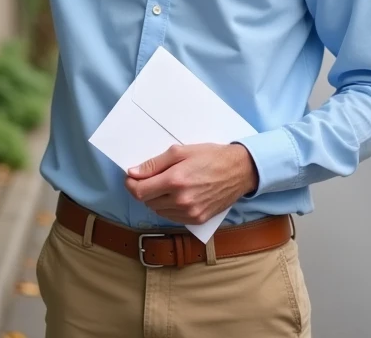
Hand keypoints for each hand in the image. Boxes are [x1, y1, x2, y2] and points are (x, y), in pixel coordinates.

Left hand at [125, 143, 259, 225]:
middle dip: (144, 190)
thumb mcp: (180, 151)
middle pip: (147, 202)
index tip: (131, 178)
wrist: (239, 171)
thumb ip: (154, 164)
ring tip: (166, 185)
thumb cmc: (211, 156)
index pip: (140, 191)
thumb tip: (133, 173)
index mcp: (175, 181)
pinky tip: (176, 196)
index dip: (131, 185)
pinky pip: (172, 217)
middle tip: (151, 178)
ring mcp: (190, 212)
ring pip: (158, 211)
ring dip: (156, 199)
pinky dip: (168, 207)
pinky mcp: (197, 219)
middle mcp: (181, 200)